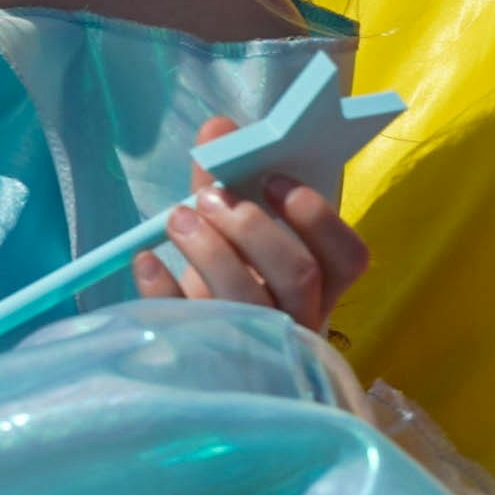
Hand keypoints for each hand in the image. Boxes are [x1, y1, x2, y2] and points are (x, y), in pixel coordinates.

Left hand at [138, 111, 365, 337]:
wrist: (193, 346)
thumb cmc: (228, 278)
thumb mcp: (234, 233)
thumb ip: (231, 180)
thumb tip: (218, 129)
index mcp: (320, 286)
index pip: (348, 257)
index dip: (318, 217)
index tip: (275, 181)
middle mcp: (298, 320)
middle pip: (298, 275)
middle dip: (253, 227)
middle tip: (211, 197)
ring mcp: (256, 350)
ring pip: (249, 303)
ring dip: (210, 251)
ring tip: (177, 218)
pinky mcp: (206, 365)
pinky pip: (188, 330)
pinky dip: (165, 290)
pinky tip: (147, 260)